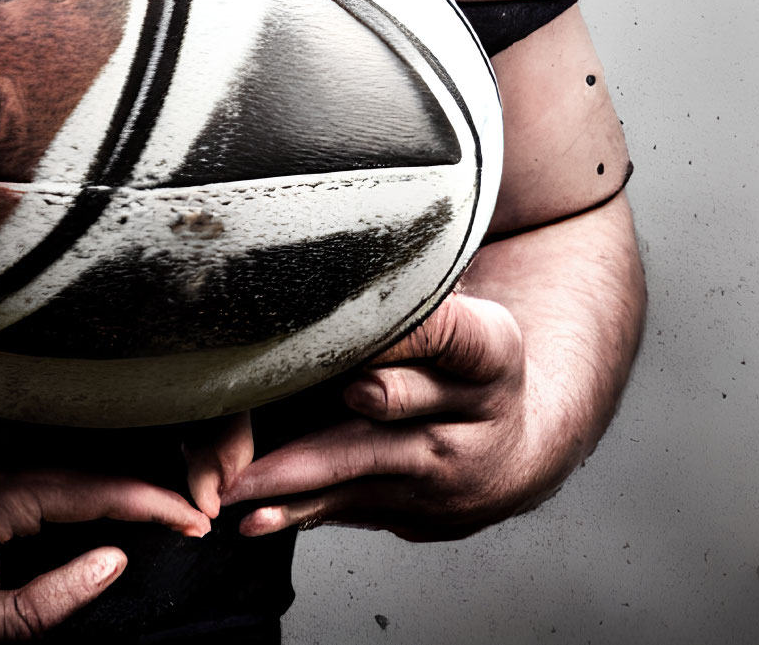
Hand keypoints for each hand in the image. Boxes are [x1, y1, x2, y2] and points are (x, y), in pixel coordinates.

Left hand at [0, 419, 210, 643]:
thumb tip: (116, 564)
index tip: (202, 518)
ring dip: (133, 439)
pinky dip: (95, 435)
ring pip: (79, 419)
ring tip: (179, 470)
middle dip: (163, 454)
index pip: (100, 484)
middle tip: (209, 486)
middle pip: (100, 434)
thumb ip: (47, 602)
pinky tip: (119, 453)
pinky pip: (50, 419)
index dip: (159, 501)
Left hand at [186, 291, 563, 542]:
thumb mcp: (468, 316)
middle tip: (271, 408)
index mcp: (487, 352)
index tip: (353, 329)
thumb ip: (416, 290)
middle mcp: (472, 415)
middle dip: (329, 412)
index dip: (399, 330)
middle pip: (392, 404)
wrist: (521, 446)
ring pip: (359, 465)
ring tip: (237, 481)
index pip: (448, 332)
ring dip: (293, 474)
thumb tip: (355, 240)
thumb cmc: (470, 363)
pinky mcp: (413, 510)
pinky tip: (257, 519)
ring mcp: (443, 471)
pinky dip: (299, 512)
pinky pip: (347, 507)